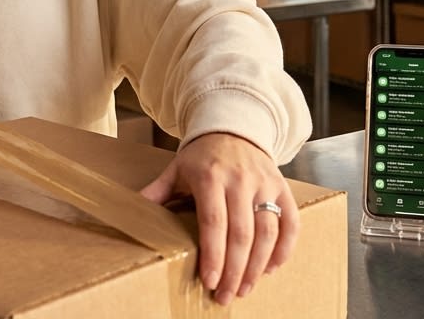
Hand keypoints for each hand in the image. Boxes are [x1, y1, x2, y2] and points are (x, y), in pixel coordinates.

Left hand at [139, 132, 298, 305]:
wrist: (234, 127)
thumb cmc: (202, 156)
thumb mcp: (176, 169)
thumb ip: (157, 192)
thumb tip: (132, 212)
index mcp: (210, 176)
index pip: (214, 222)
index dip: (214, 254)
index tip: (211, 280)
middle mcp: (241, 180)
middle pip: (241, 233)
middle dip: (235, 270)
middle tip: (226, 296)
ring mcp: (265, 184)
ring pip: (267, 232)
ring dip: (257, 266)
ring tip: (244, 288)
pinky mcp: (282, 188)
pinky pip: (291, 222)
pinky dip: (284, 249)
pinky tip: (270, 268)